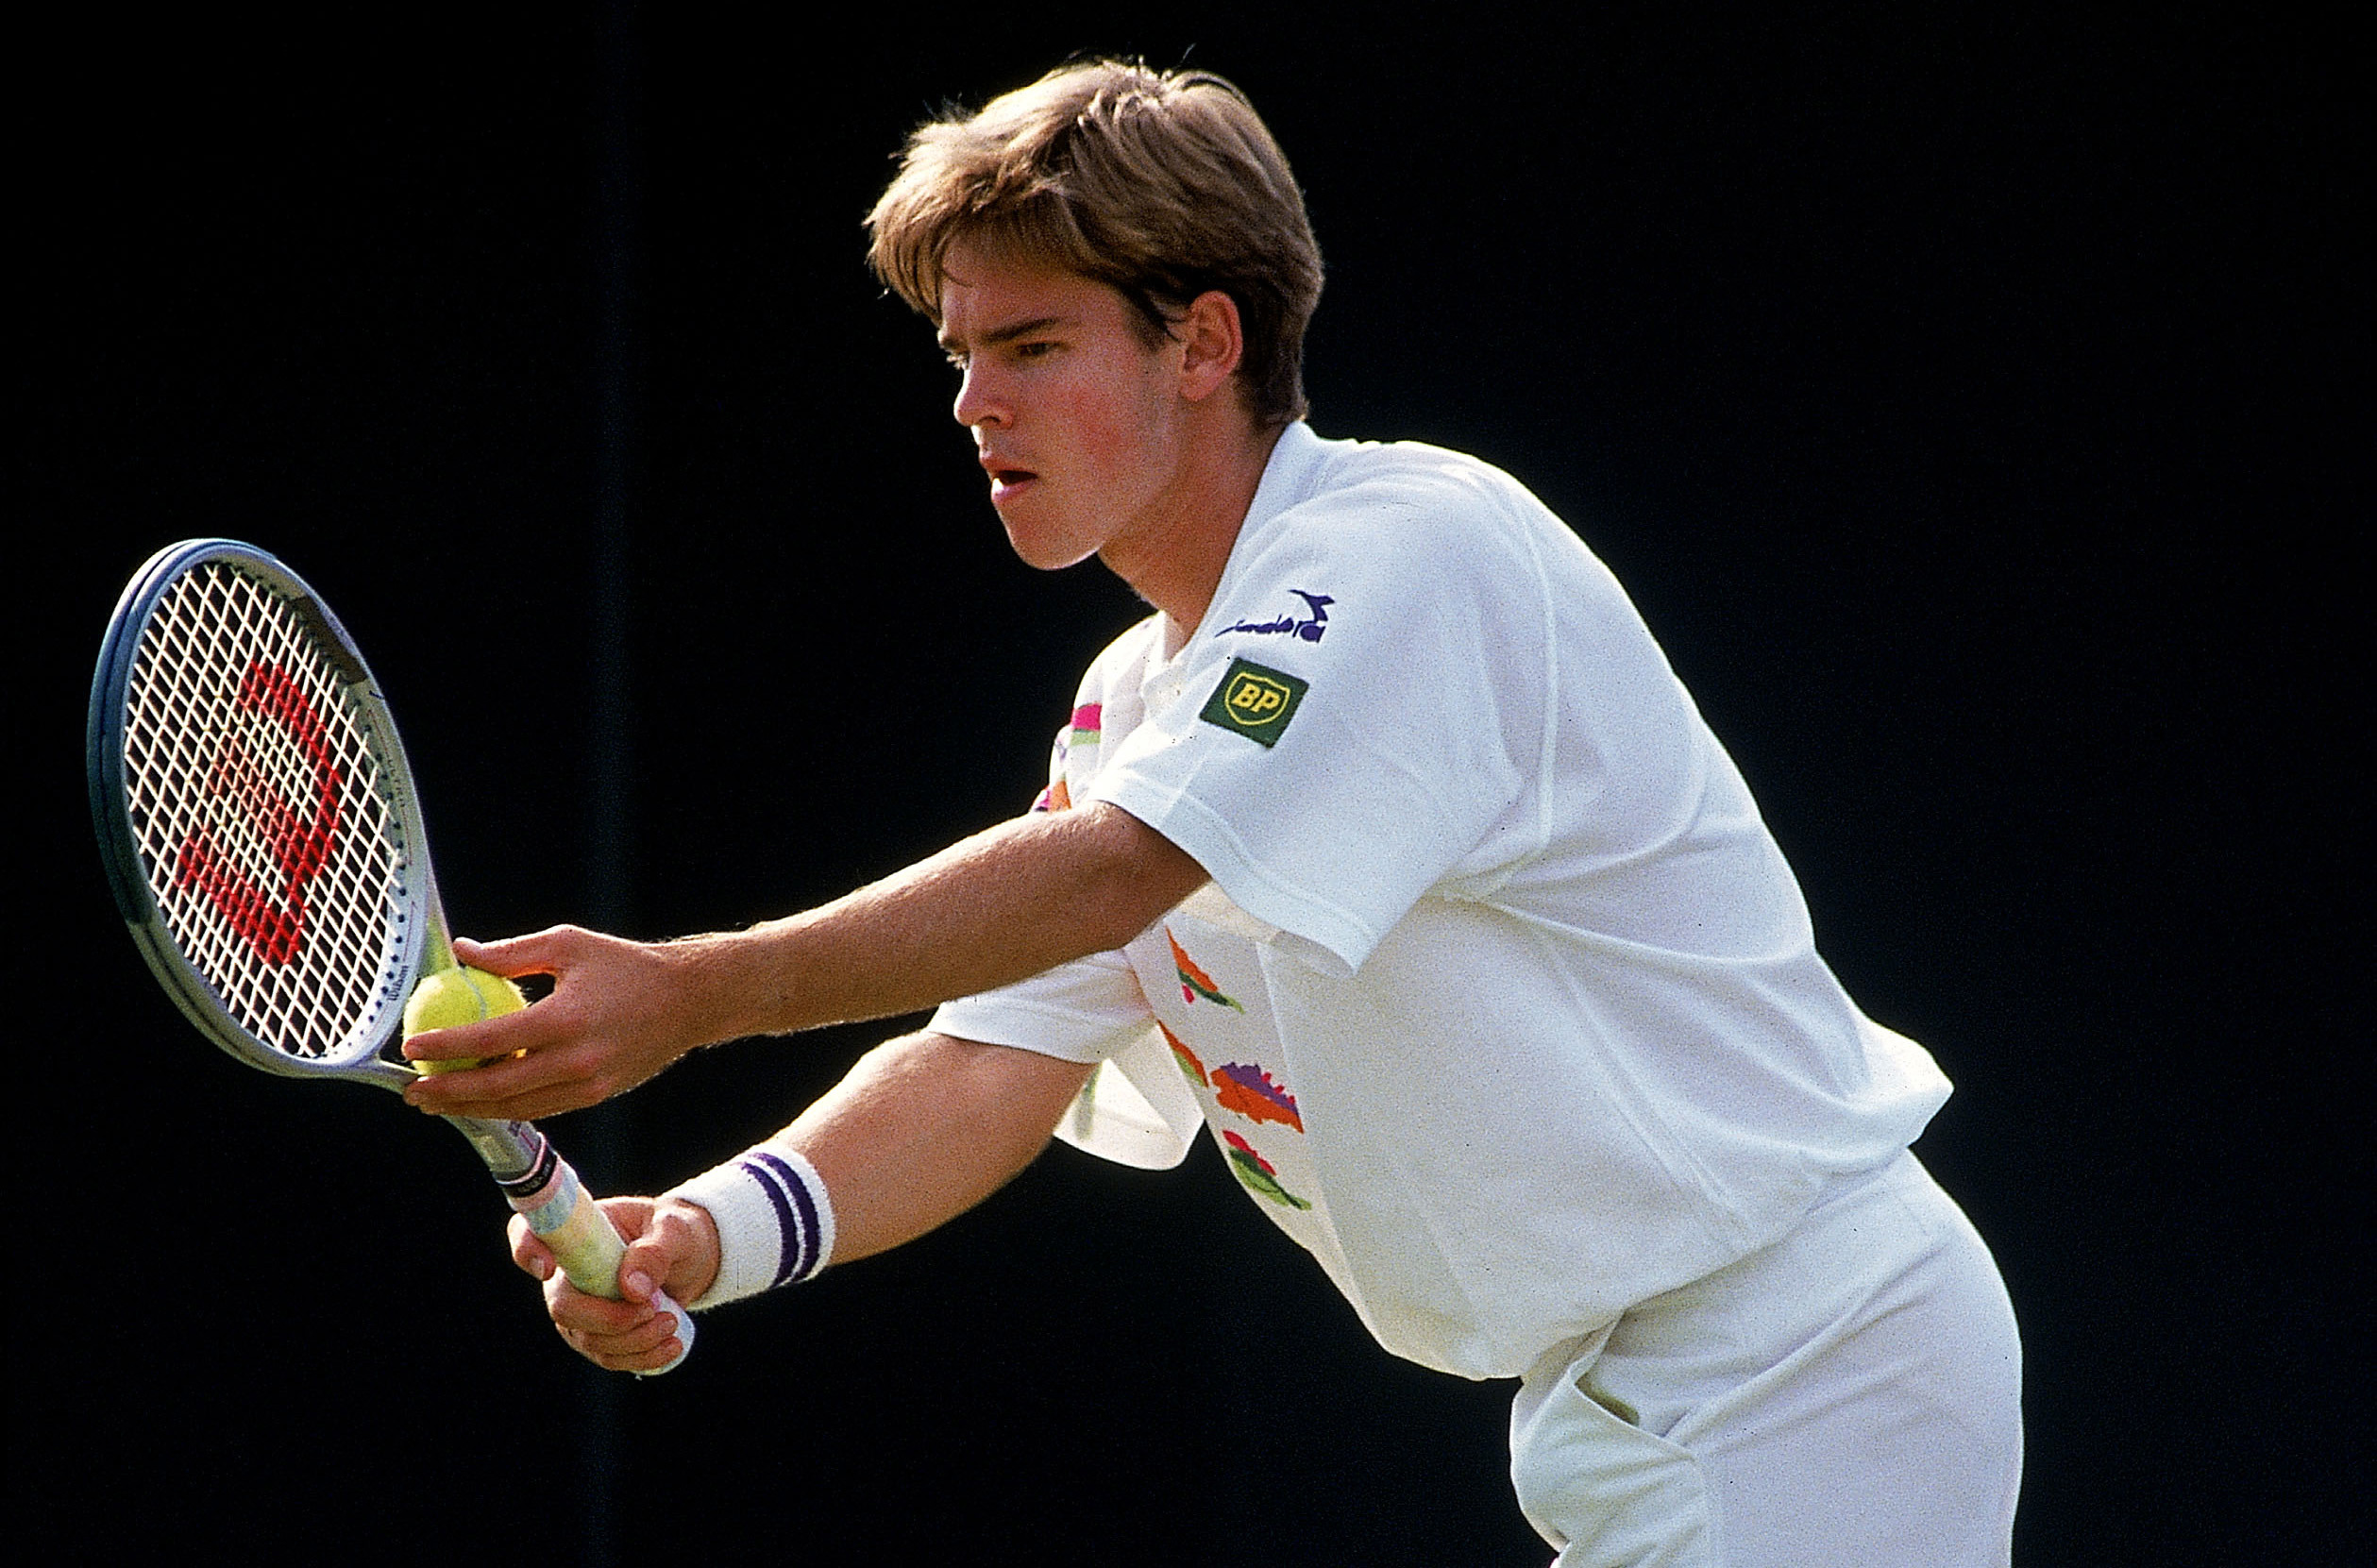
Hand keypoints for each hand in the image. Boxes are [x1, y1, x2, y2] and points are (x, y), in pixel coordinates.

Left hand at [401, 926, 718, 1119]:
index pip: (489, 1040)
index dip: (445, 1046)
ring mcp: (588, 1085)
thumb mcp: (568, 944)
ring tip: (436, 1102)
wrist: (688, 1001)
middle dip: (447, 1093)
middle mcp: (576, 1060)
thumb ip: (512, 954)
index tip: (411, 1046)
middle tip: (413, 1089)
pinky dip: (506, 1107)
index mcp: (565, 1019)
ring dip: (471, 1108)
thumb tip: (462, 953)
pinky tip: (481, 1100)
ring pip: (516, 1106)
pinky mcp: (596, 1096)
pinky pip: (540, 1107)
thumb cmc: (625, 965)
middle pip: (495, 1087)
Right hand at [511, 1194, 721, 1373]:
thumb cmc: (675, 1234)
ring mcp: (578, 1308)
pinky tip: (671, 1346)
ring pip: (587, 1339)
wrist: (691, 1259)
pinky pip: (608, 1357)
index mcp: (578, 1230)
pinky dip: (641, 1357)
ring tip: (672, 1321)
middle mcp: (567, 1272)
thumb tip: (631, 1289)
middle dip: (609, 1318)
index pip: (528, 1233)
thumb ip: (655, 1251)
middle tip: (653, 1308)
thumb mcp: (675, 1230)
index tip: (548, 1268)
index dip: (527, 1250)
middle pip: (562, 1307)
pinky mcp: (596, 1335)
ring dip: (634, 1340)